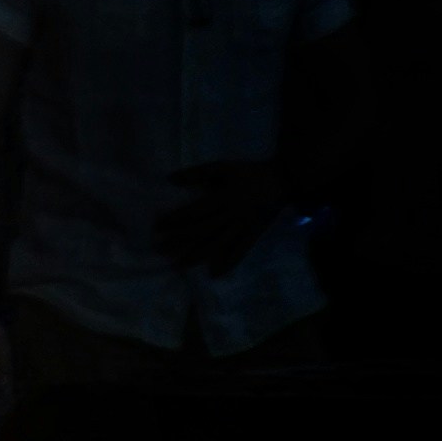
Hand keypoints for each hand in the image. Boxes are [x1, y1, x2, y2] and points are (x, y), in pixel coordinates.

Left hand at [152, 159, 285, 270]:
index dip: (174, 220)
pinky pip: (240, 251)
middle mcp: (231, 216)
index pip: (193, 212)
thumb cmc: (249, 172)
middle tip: (160, 248)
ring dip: (197, 255)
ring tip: (179, 264)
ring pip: (217, 244)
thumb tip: (170, 179)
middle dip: (179, 240)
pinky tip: (215, 273)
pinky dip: (228, 262)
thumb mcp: (222, 167)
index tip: (158, 226)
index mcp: (222, 198)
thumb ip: (197, 173)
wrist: (283, 180)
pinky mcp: (253, 234)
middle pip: (202, 231)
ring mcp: (243, 227)